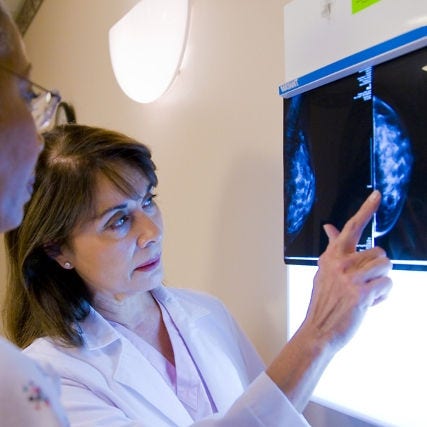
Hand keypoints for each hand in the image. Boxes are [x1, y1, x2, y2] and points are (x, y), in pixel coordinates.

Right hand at [267, 191, 392, 410]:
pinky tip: (370, 303)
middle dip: (379, 269)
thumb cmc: (324, 302)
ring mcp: (349, 278)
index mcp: (331, 257)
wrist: (318, 330)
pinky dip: (384, 296)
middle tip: (366, 283)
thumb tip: (330, 227)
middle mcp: (339, 264)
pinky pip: (388, 285)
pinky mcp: (361, 293)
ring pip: (386, 267)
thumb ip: (332, 249)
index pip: (350, 227)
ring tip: (368, 293)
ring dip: (382, 282)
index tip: (377, 195)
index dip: (366, 209)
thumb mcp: (324, 272)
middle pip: (379, 252)